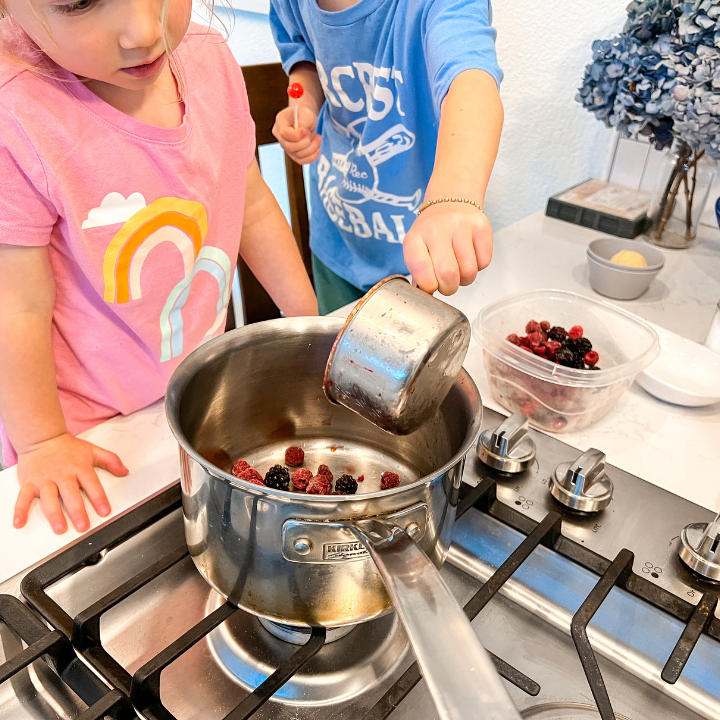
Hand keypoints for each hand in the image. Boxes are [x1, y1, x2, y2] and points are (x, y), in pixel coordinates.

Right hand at [13, 433, 127, 533]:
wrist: (42, 437)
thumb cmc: (67, 447)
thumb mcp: (92, 450)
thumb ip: (110, 460)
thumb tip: (125, 471)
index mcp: (79, 468)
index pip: (92, 484)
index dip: (99, 498)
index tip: (105, 511)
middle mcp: (63, 475)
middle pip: (71, 495)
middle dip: (77, 511)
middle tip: (83, 526)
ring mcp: (45, 479)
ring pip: (50, 498)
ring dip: (54, 514)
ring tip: (60, 528)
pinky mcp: (30, 482)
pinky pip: (24, 497)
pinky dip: (20, 510)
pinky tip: (20, 522)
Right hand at [272, 106, 321, 164]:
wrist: (305, 119)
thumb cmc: (305, 114)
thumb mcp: (306, 114)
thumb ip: (303, 123)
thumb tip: (303, 135)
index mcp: (280, 122)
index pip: (284, 133)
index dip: (296, 135)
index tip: (306, 131)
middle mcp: (280, 136)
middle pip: (289, 147)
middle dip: (306, 143)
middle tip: (313, 134)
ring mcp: (286, 147)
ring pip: (297, 155)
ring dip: (312, 148)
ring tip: (318, 138)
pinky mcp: (293, 154)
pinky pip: (301, 161)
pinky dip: (312, 157)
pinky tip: (318, 148)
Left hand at [403, 203, 492, 295]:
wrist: (450, 202)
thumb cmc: (431, 232)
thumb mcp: (416, 248)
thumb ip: (418, 272)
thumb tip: (426, 294)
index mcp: (416, 236)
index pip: (420, 268)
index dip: (428, 286)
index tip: (431, 286)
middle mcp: (438, 228)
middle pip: (448, 273)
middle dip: (449, 288)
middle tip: (447, 285)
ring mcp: (462, 225)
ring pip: (469, 271)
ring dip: (464, 280)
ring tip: (458, 270)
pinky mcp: (482, 227)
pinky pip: (484, 263)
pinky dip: (477, 267)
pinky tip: (469, 257)